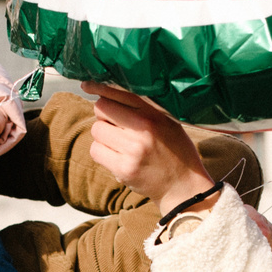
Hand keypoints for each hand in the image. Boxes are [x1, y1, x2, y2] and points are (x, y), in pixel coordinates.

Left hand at [82, 83, 213, 212]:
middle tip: (115, 126)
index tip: (87, 85)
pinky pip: (95, 151)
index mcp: (155, 113)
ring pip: (96, 130)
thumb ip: (146, 107)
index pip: (120, 92)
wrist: (183, 186)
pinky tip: (116, 157)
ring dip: (102, 136)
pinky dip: (101, 153)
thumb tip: (109, 91)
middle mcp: (144, 128)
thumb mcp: (169, 121)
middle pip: (101, 108)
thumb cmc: (175, 151)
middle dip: (103, 116)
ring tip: (119, 144)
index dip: (99, 87)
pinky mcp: (124, 168)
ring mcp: (133, 149)